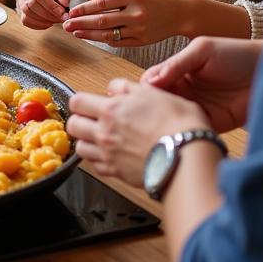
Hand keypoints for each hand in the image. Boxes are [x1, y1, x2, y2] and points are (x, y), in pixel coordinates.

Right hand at [14, 0, 75, 28]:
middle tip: (63, 18)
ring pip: (26, 14)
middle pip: (31, 6)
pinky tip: (49, 21)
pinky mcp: (19, 4)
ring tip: (57, 19)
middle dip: (49, 16)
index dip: (52, 7)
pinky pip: (25, 19)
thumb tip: (64, 3)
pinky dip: (37, 25)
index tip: (65, 14)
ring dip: (43, 21)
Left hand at [65, 0, 183, 46]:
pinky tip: (90, 37)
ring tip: (74, 32)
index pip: (102, 3)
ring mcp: (140, 29)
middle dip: (81, 23)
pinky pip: (118, 42)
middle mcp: (137, 13)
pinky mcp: (142, 41)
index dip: (83, 8)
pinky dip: (102, 40)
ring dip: (88, 34)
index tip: (70, 11)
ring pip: (108, 34)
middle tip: (65, 25)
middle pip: (102, 20)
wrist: (180, 13)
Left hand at [67, 79, 208, 185]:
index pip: (76, 102)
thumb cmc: (178, 123)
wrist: (189, 155)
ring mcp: (109, 155)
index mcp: (111, 110)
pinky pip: (96, 167)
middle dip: (80, 121)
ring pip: (80, 148)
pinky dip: (100, 161)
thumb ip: (127, 88)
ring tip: (101, 140)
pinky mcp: (118, 173)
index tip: (89, 104)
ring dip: (87, 142)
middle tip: (92, 121)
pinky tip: (112, 155)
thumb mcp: (153, 92)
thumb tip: (114, 88)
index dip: (81, 102)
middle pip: (73, 125)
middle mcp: (104, 132)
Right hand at [140, 36, 262, 132]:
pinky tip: (181, 132)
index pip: (151, 82)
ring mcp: (197, 108)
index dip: (143, 90)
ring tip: (160, 126)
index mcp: (177, 71)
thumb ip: (176, 64)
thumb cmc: (236, 54)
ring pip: (172, 119)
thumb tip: (149, 81)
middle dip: (150, 110)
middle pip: (158, 103)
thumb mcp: (202, 51)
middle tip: (145, 118)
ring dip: (166, 123)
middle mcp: (184, 91)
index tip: (138, 99)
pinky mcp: (213, 124)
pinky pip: (193, 130)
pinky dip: (186, 132)